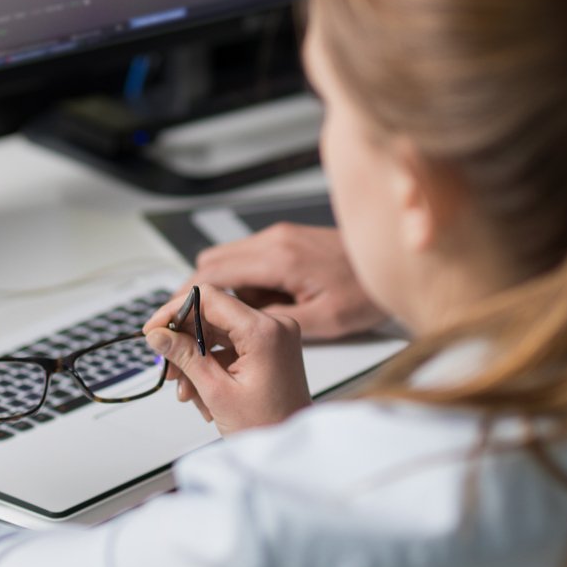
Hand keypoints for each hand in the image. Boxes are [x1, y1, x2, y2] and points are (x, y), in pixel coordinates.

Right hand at [144, 285, 310, 435]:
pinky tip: (202, 393)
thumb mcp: (217, 392)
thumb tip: (157, 334)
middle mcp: (274, 326)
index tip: (153, 330)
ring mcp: (274, 337)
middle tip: (167, 368)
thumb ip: (185, 357)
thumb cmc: (267, 427)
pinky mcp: (270, 349)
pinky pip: (230, 347)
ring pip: (218, 333)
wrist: (292, 450)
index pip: (209, 298)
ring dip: (196, 359)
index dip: (175, 311)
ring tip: (186, 391)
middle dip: (185, 343)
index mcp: (264, 330)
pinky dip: (212, 366)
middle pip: (212, 315)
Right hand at [190, 222, 385, 340]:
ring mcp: (280, 237)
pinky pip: (249, 260)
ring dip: (223, 292)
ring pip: (227, 260)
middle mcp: (275, 241)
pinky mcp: (287, 241)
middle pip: (211, 262)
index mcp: (279, 259)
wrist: (395, 262)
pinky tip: (260, 309)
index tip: (170, 319)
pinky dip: (243, 284)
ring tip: (237, 324)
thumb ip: (272, 323)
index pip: (211, 274)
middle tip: (194, 329)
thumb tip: (234, 329)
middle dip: (197, 297)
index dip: (185, 298)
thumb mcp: (322, 321)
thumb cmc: (366, 292)